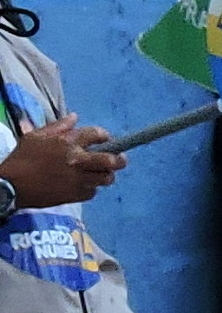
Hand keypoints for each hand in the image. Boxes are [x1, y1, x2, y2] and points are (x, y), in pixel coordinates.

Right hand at [2, 114, 119, 208]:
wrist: (10, 185)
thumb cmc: (22, 159)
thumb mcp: (35, 137)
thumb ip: (58, 126)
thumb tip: (75, 117)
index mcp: (68, 142)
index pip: (98, 135)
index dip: (105, 137)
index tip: (106, 140)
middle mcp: (77, 160)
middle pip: (112, 160)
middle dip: (120, 159)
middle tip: (120, 160)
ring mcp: (78, 179)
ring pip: (106, 178)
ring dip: (106, 175)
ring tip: (102, 174)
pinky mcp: (74, 195)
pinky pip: (93, 192)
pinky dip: (91, 189)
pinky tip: (84, 185)